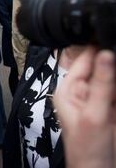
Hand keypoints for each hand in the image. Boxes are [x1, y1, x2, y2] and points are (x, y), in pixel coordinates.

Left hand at [54, 47, 115, 167]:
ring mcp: (98, 98)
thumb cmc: (87, 148)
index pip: (84, 59)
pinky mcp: (110, 106)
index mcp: (68, 89)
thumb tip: (105, 54)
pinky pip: (115, 89)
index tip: (111, 30)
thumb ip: (101, 84)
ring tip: (111, 96)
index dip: (99, 45)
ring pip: (111, 76)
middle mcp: (82, 90)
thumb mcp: (95, 114)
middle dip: (113, 59)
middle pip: (101, 66)